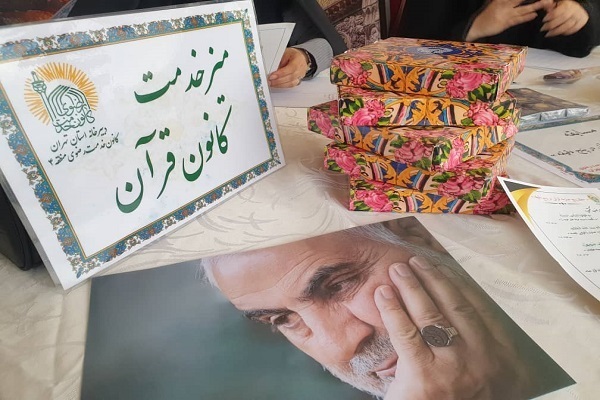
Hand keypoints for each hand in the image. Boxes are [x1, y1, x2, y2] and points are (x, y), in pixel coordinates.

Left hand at [268, 47, 307, 87]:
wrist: (299, 58)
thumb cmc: (292, 55)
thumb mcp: (285, 53)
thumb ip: (280, 61)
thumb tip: (272, 69)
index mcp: (298, 59)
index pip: (291, 68)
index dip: (281, 73)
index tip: (272, 76)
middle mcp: (301, 68)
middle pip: (291, 77)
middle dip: (279, 80)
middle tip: (270, 80)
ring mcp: (301, 75)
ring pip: (291, 83)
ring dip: (280, 84)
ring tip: (271, 83)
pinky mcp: (298, 80)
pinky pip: (291, 85)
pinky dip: (283, 86)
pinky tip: (276, 85)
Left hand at [374, 257, 532, 399]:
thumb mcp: (487, 375)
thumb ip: (478, 344)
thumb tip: (458, 307)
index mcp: (502, 357)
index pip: (477, 308)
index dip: (456, 283)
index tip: (442, 266)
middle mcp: (482, 358)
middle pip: (453, 306)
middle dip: (431, 278)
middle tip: (413, 262)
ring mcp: (454, 366)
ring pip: (429, 314)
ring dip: (411, 287)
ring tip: (397, 271)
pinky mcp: (424, 376)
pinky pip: (405, 332)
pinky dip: (392, 309)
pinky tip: (382, 294)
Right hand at [466, 0, 554, 40]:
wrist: (477, 26)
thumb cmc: (487, 14)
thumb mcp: (495, 3)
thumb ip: (504, 1)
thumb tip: (516, 2)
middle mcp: (505, 4)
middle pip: (522, 0)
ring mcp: (506, 14)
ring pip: (523, 9)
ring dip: (535, 6)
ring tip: (546, 3)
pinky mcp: (505, 23)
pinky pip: (518, 20)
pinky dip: (526, 17)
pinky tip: (534, 15)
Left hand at [541, 0, 588, 36]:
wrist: (576, 10)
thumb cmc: (562, 7)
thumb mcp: (555, 4)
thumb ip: (548, 5)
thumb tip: (541, 4)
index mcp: (567, 4)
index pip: (560, 9)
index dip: (551, 15)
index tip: (544, 20)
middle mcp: (575, 8)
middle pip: (563, 18)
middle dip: (551, 25)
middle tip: (543, 29)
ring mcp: (579, 15)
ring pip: (568, 25)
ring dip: (556, 31)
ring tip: (548, 34)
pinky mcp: (582, 21)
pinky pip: (573, 29)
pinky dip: (565, 32)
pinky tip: (558, 33)